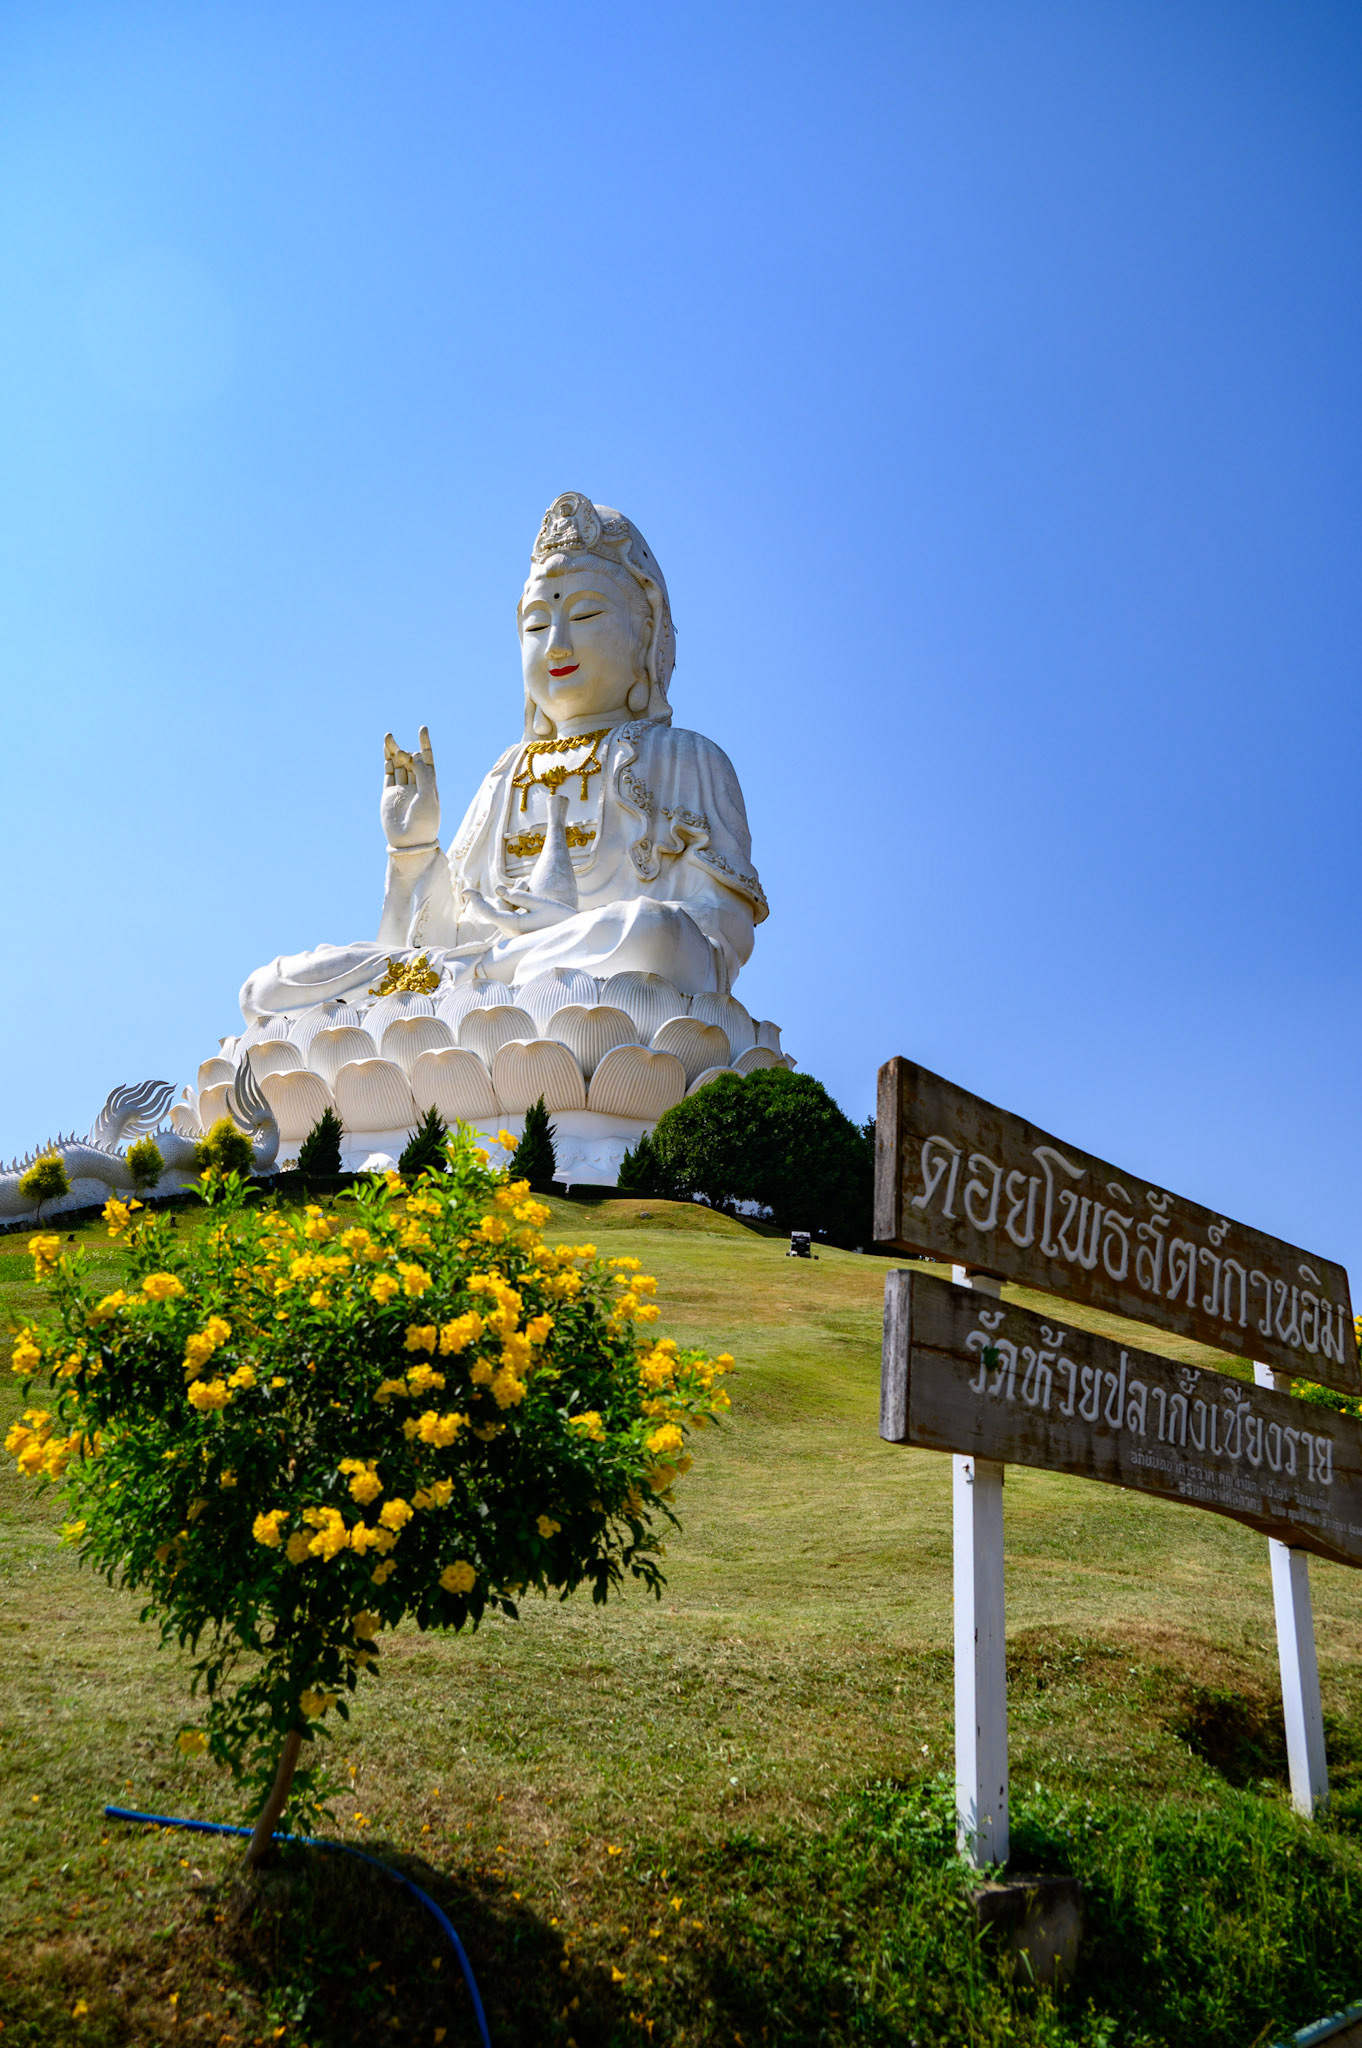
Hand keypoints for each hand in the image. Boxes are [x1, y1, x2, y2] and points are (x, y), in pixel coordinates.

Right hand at [381, 727, 440, 850]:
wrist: (409, 842)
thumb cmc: (424, 821)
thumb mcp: (429, 796)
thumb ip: (423, 774)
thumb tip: (414, 755)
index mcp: (430, 784)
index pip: (427, 759)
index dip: (425, 744)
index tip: (422, 728)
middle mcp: (416, 785)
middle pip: (411, 761)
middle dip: (406, 751)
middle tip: (403, 751)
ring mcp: (402, 789)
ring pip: (398, 765)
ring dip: (394, 751)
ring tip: (389, 736)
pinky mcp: (389, 794)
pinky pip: (388, 773)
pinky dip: (387, 761)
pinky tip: (386, 750)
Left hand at [460, 884, 569, 935]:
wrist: (575, 935)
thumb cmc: (560, 919)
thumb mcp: (540, 903)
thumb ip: (518, 896)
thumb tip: (498, 890)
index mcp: (514, 926)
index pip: (489, 913)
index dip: (476, 901)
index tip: (465, 890)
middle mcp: (512, 931)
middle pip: (500, 906)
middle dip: (510, 891)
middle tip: (525, 880)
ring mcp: (515, 932)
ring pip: (505, 907)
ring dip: (514, 893)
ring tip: (527, 882)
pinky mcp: (519, 929)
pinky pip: (511, 911)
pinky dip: (517, 899)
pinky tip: (527, 887)